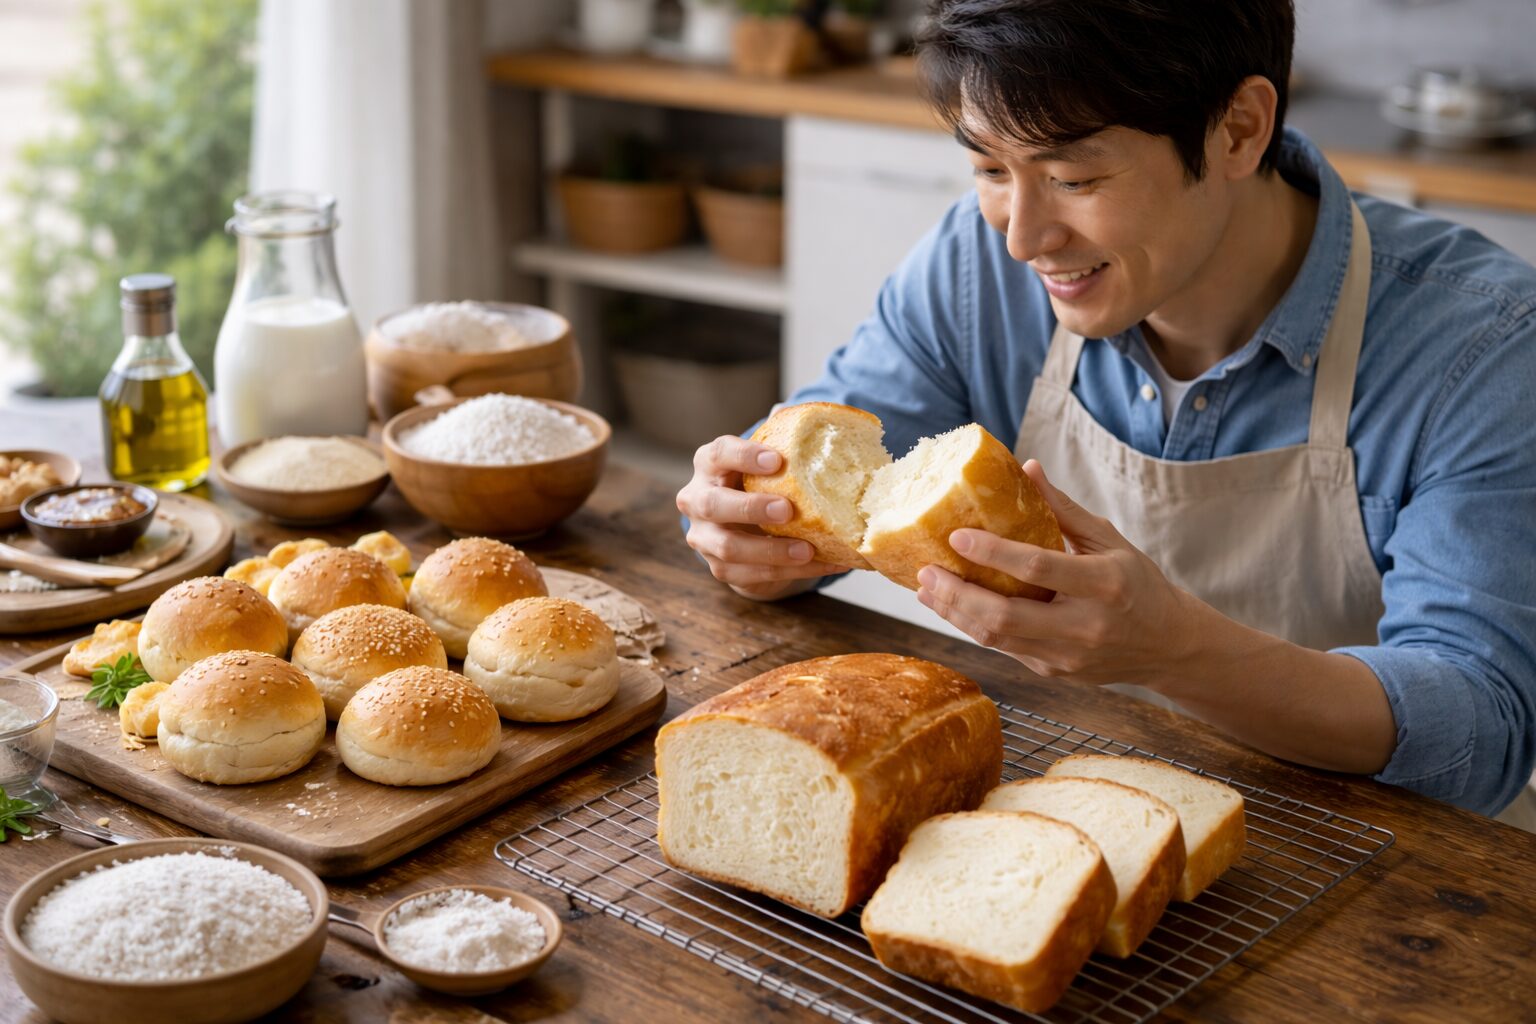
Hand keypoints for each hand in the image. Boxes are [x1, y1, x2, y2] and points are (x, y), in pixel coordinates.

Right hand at [677, 435, 850, 599]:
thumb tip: (800, 414)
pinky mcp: (719, 567)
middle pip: (714, 504)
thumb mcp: (766, 462)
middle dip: (750, 508)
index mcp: (709, 464)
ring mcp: (703, 536)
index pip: (719, 454)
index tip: (778, 460)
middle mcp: (696, 499)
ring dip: (771, 550)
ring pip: (729, 547)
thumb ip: (781, 439)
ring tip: (808, 550)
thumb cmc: (758, 483)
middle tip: (787, 510)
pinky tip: (822, 564)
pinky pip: (749, 574)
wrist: (745, 528)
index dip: (745, 456)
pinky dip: (788, 572)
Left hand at [915, 460, 1198, 683]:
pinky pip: (1003, 649)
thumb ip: (1064, 509)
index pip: (1039, 568)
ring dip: (954, 613)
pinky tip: (951, 606)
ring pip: (996, 639)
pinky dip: (972, 627)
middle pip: (1005, 617)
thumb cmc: (1137, 584)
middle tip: (925, 570)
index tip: (956, 536)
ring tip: (926, 588)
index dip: (993, 553)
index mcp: (1105, 584)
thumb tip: (1027, 469)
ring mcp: (1067, 656)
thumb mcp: (1109, 539)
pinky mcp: (1053, 671)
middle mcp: (1085, 626)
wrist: (1168, 646)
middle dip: (957, 595)